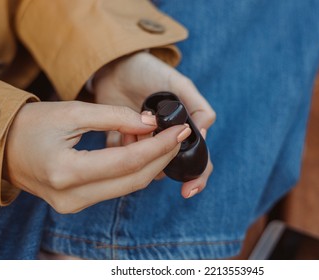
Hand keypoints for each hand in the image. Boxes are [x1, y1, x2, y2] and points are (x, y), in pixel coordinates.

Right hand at [3, 101, 190, 212]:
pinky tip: (144, 153)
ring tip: (163, 141)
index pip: (128, 162)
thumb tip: (150, 123)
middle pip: (134, 180)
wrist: (3, 148)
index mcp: (66, 171)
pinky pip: (116, 188)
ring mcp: (74, 205)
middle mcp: (72, 197)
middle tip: (178, 136)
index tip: (180, 131)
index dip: (159, 146)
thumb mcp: (73, 112)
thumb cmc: (32, 125)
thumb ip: (115, 116)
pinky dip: (134, 171)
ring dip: (150, 165)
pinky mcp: (78, 204)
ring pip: (128, 187)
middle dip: (162, 157)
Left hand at [93, 51, 215, 197]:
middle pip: (171, 166)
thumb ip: (197, 106)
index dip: (197, 176)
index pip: (199, 159)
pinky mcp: (121, 142)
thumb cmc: (150, 72)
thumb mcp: (178, 84)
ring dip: (139, 150)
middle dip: (160, 162)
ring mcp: (144, 142)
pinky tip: (120, 131)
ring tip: (131, 128)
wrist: (115, 66)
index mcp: (184, 127)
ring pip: (146, 164)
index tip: (188, 191)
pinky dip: (122, 147)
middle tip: (146, 143)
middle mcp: (165, 139)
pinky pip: (122, 157)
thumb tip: (203, 134)